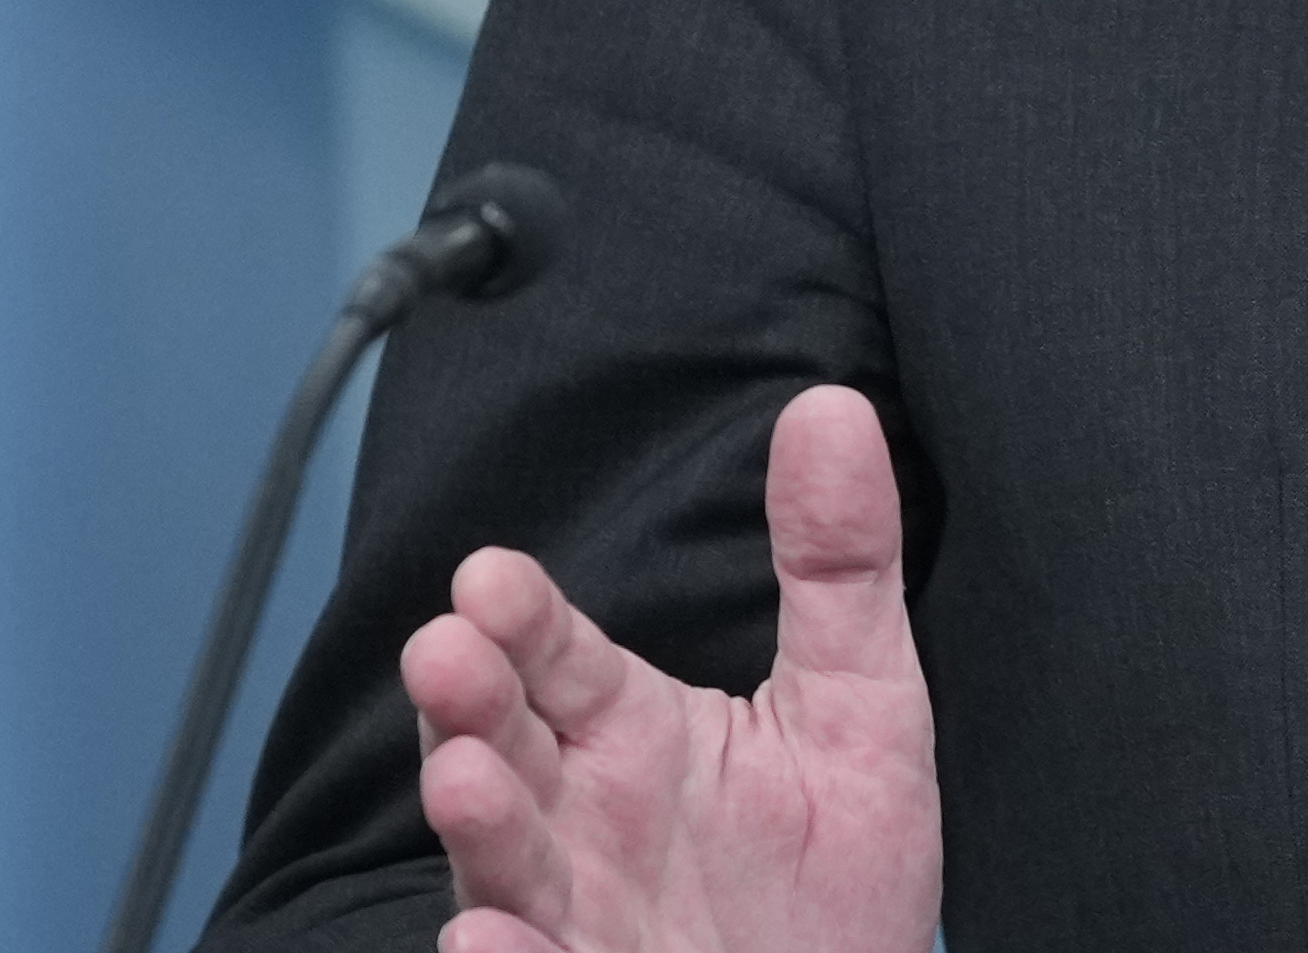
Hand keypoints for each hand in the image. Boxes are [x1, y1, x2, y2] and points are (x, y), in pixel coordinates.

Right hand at [399, 383, 945, 952]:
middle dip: (467, 701)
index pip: (560, 658)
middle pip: (505, 746)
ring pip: (505, 864)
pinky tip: (483, 937)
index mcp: (633, 735)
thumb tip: (832, 407)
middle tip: (443, 651)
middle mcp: (584, 821)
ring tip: (462, 777)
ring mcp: (576, 918)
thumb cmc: (839, 870)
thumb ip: (838, 566)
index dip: (523, 618)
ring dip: (476, 823)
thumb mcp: (863, 703)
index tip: (491, 575)